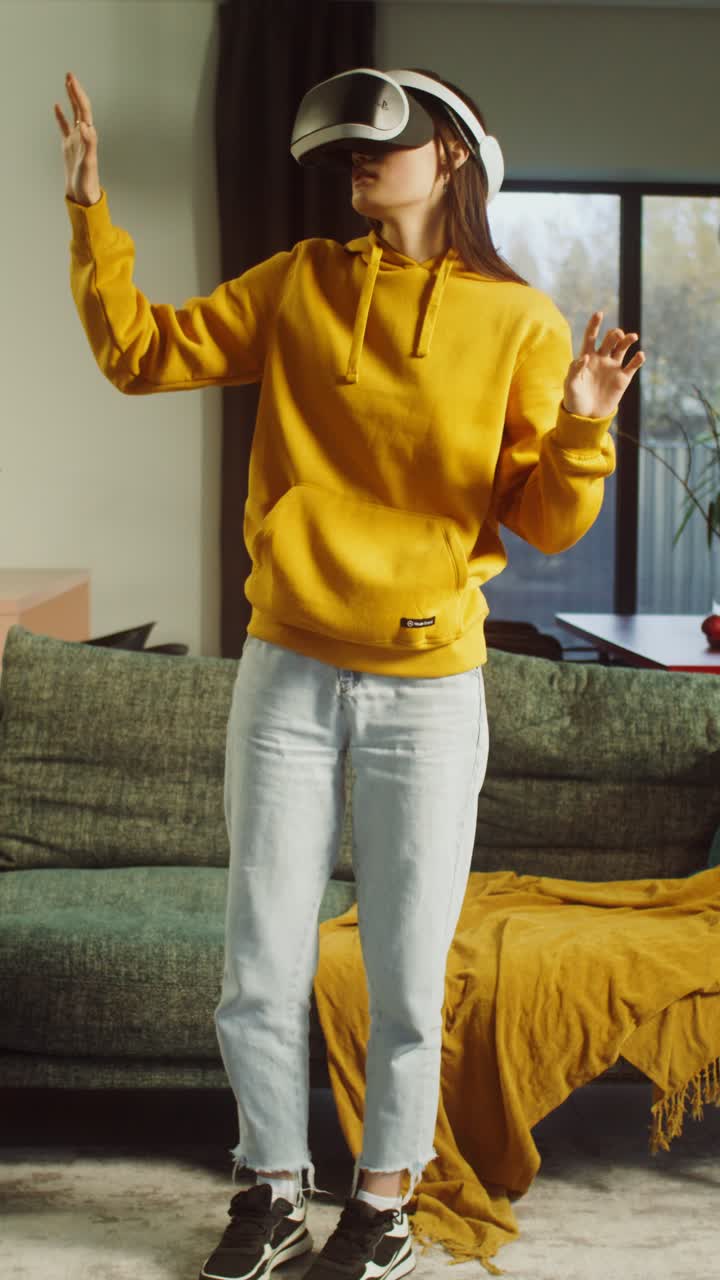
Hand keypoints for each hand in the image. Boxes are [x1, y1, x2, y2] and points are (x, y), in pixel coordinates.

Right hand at [53, 72, 101, 205]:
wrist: (83, 193)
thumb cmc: (87, 180)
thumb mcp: (88, 162)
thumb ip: (89, 144)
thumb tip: (86, 126)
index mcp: (89, 136)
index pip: (84, 110)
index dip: (78, 94)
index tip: (72, 81)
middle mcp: (84, 135)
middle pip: (80, 107)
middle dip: (75, 90)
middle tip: (69, 74)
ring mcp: (76, 139)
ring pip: (74, 113)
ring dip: (71, 98)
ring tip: (67, 83)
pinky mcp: (69, 145)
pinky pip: (64, 126)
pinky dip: (61, 115)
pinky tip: (57, 106)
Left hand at [562, 312, 644, 418]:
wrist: (586, 417)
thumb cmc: (574, 400)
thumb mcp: (570, 385)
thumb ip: (575, 370)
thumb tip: (585, 357)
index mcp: (586, 357)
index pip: (591, 337)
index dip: (594, 325)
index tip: (599, 313)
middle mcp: (601, 359)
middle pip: (610, 340)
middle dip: (614, 334)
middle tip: (617, 335)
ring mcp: (613, 367)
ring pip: (623, 348)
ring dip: (628, 340)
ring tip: (632, 337)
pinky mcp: (623, 378)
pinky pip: (633, 365)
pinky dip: (638, 359)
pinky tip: (640, 355)